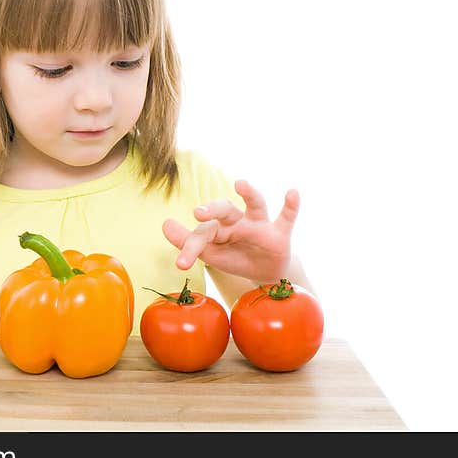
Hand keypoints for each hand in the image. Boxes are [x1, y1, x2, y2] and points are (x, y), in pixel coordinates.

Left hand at [162, 180, 298, 282]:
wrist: (265, 274)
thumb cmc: (235, 258)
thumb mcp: (212, 253)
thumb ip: (188, 241)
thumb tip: (164, 224)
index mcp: (220, 227)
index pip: (204, 232)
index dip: (191, 247)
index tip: (181, 264)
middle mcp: (239, 221)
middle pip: (225, 209)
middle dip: (213, 209)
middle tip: (198, 213)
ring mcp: (260, 225)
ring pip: (256, 204)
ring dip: (249, 193)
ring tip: (240, 183)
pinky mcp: (280, 234)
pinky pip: (287, 217)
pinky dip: (292, 205)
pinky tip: (292, 192)